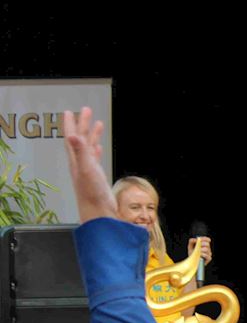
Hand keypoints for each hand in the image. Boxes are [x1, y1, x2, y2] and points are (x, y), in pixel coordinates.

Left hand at [61, 108, 114, 223]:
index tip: (71, 111)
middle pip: (80, 139)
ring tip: (96, 123)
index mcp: (77, 160)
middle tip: (86, 110)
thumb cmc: (92, 194)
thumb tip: (72, 135)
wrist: (98, 213)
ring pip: (89, 147)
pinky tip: (99, 148)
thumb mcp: (87, 170)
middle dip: (82, 124)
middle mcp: (81, 163)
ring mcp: (88, 169)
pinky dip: (96, 150)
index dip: (71, 123)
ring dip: (91, 135)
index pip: (72, 137)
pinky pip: (95, 158)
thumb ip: (80, 152)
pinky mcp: (96, 176)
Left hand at [188, 236, 212, 264]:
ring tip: (198, 252)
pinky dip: (203, 255)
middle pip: (207, 244)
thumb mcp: (190, 246)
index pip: (207, 239)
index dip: (204, 238)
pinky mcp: (209, 258)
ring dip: (201, 250)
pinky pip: (207, 255)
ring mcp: (209, 253)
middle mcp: (208, 248)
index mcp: (204, 244)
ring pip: (207, 249)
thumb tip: (195, 239)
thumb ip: (192, 241)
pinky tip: (200, 255)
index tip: (200, 239)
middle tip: (198, 246)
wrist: (192, 261)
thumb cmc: (192, 253)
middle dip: (201, 244)